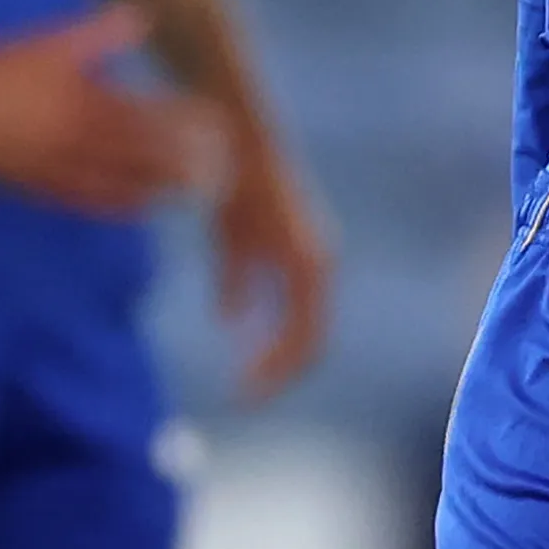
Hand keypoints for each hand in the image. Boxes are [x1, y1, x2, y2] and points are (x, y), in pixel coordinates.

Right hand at [0, 4, 220, 218]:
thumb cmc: (2, 67)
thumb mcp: (55, 43)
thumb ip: (104, 30)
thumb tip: (146, 9)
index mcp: (84, 104)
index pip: (149, 120)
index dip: (186, 126)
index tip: (218, 125)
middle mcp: (76, 143)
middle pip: (142, 161)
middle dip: (183, 165)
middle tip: (221, 168)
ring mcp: (57, 170)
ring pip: (119, 186)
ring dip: (159, 189)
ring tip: (194, 191)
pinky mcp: (38, 188)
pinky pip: (87, 202)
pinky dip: (119, 205)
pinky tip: (141, 207)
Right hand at [211, 139, 336, 402]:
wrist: (237, 148)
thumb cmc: (235, 191)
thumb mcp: (234, 244)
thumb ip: (236, 280)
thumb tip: (230, 318)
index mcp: (307, 266)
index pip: (304, 329)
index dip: (279, 360)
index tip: (250, 387)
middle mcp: (318, 268)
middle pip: (310, 342)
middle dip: (280, 374)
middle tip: (249, 399)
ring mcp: (313, 265)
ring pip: (307, 338)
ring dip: (279, 369)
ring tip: (251, 393)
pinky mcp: (300, 262)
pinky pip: (295, 322)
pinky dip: (273, 351)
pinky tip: (251, 371)